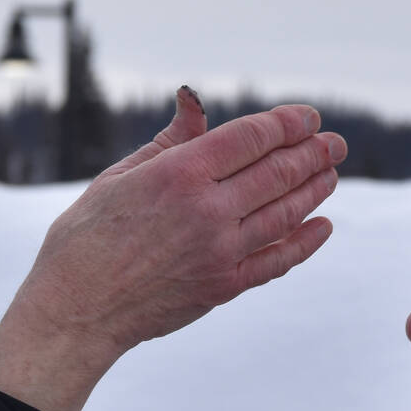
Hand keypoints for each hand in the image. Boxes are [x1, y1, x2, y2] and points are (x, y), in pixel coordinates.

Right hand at [0, 87, 345, 410]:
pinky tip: (323, 226)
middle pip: (277, 171)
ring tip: (331, 174)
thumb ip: (169, 140)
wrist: (76, 310)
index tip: (308, 118)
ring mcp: (220, 250)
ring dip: (315, 189)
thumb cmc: (86, 238)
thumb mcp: (120, 176)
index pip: (252, 137)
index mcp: (180, 173)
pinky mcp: (224, 286)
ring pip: (285, 212)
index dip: (287, 123)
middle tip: (334, 143)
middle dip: (313, 152)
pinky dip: (305, 243)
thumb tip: (194, 100)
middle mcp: (208, 209)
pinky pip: (277, 260)